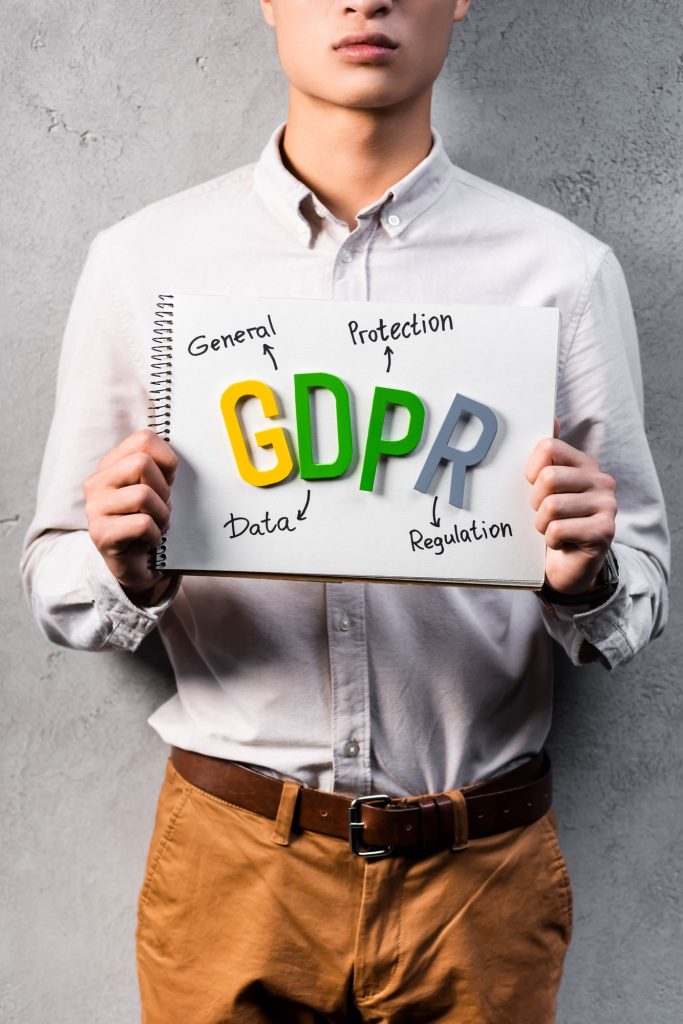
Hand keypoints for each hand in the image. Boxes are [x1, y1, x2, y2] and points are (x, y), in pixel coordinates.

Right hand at [84, 429, 177, 604]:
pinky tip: (149, 541)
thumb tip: (173, 454)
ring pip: (143, 495)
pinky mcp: (101, 534)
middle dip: (163, 489)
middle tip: (160, 508)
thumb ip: (160, 468)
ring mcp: (95, 508)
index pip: (143, 439)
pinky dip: (156, 534)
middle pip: (142, 463)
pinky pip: (142, 524)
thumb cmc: (147, 521)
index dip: (166, 460)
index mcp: (111, 465)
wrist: (135, 565)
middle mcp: (97, 482)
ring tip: (156, 526)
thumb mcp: (156, 489)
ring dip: (161, 515)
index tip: (168, 480)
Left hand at [526, 420, 616, 594]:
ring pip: (551, 506)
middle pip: (548, 477)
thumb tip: (551, 418)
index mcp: (584, 464)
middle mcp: (601, 480)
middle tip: (543, 515)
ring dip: (542, 525)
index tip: (532, 486)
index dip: (530, 470)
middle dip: (535, 502)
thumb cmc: (553, 523)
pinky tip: (563, 543)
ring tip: (552, 530)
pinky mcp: (605, 531)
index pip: (548, 447)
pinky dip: (552, 540)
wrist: (569, 567)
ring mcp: (607, 505)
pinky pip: (559, 529)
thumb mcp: (544, 489)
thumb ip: (548, 456)